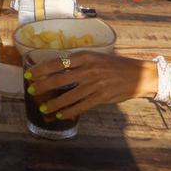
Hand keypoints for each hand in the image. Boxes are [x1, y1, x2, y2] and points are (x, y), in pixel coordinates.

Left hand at [26, 51, 157, 119]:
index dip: (43, 69)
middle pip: (61, 78)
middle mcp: (90, 69)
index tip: (30, 74)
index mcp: (86, 56)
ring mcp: (96, 83)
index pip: (59, 62)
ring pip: (70, 95)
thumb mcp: (96, 58)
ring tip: (43, 108)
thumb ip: (79, 64)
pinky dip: (70, 111)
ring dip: (54, 103)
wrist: (139, 75)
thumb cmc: (115, 66)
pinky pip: (82, 106)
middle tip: (31, 90)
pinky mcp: (102, 96)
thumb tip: (57, 70)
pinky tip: (60, 115)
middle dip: (43, 85)